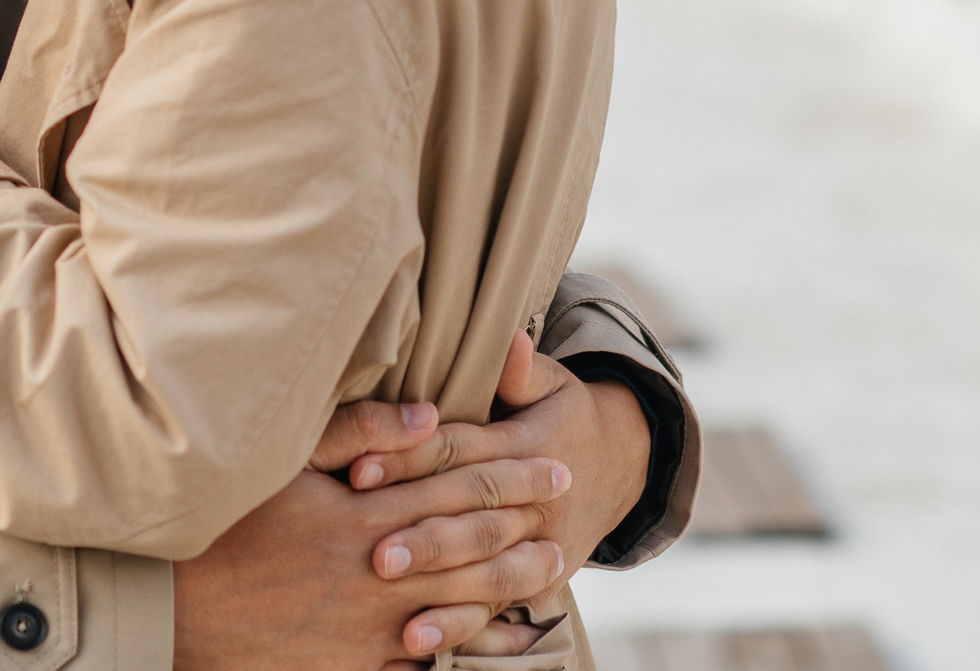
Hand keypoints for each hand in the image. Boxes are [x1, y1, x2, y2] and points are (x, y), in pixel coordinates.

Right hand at [173, 457, 568, 670]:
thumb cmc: (222, 525)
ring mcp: (365, 629)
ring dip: (510, 590)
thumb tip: (426, 415)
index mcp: (363, 515)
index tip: (555, 466)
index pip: (457, 489)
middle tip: (568, 515)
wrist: (173, 609)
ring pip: (460, 608)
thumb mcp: (282, 464)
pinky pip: (422, 664)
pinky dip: (464, 652)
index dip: (513, 476)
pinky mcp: (349, 668)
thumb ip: (356, 433)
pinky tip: (491, 641)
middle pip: (471, 548)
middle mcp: (375, 574)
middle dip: (525, 529)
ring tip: (549, 574)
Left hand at [340, 332, 649, 652]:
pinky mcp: (540, 580)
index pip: (460, 449)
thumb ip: (522, 368)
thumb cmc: (562, 414)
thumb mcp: (553, 383)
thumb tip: (508, 338)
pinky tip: (419, 643)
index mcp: (526, 444)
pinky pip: (500, 608)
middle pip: (474, 517)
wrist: (619, 465)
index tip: (360, 469)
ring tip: (399, 613)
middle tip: (375, 554)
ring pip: (491, 571)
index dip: (411, 457)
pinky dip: (462, 629)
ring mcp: (542, 545)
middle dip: (427, 537)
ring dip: (446, 595)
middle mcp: (535, 498)